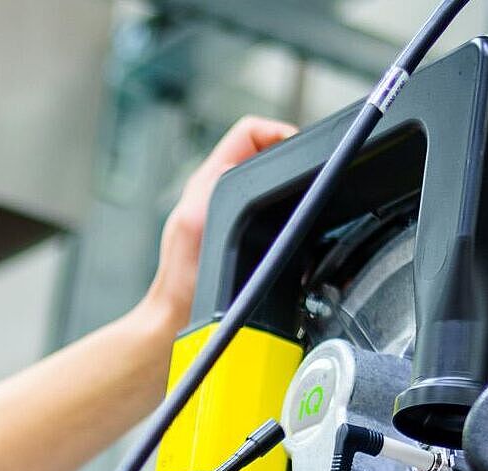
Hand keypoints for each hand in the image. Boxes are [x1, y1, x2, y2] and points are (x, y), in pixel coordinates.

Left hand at [141, 115, 298, 328]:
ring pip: (268, 179)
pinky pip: (267, 206)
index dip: (279, 133)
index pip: (249, 132)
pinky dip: (284, 208)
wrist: (177, 322)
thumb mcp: (197, 229)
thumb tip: (236, 164)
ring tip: (304, 197)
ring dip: (288, 184)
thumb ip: (215, 193)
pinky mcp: (237, 232)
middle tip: (309, 177)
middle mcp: (217, 190)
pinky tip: (292, 225)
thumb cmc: (183, 286)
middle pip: (264, 150)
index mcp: (207, 181)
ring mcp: (228, 211)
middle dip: (289, 158)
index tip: (301, 150)